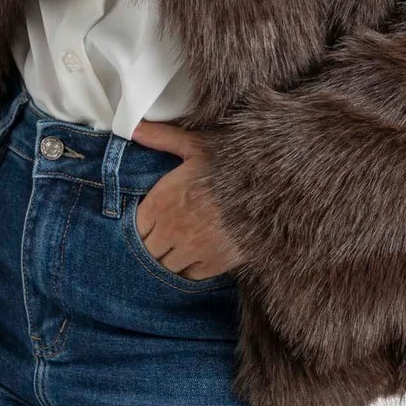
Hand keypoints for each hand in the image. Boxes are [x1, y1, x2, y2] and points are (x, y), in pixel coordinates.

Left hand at [127, 122, 243, 280]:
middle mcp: (170, 231)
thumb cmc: (231, 164)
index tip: (151, 222)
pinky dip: (189, 270)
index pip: (135, 228)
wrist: (270, 186)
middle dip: (152, 245)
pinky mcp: (213, 264)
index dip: (142, 226)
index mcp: (160, 203)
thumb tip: (135, 129)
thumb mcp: (195, 145)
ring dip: (169, 259)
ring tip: (180, 248)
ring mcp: (191, 251)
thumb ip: (162, 139)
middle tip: (165, 237)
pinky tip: (196, 257)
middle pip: (147, 251)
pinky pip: (189, 276)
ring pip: (166, 266)